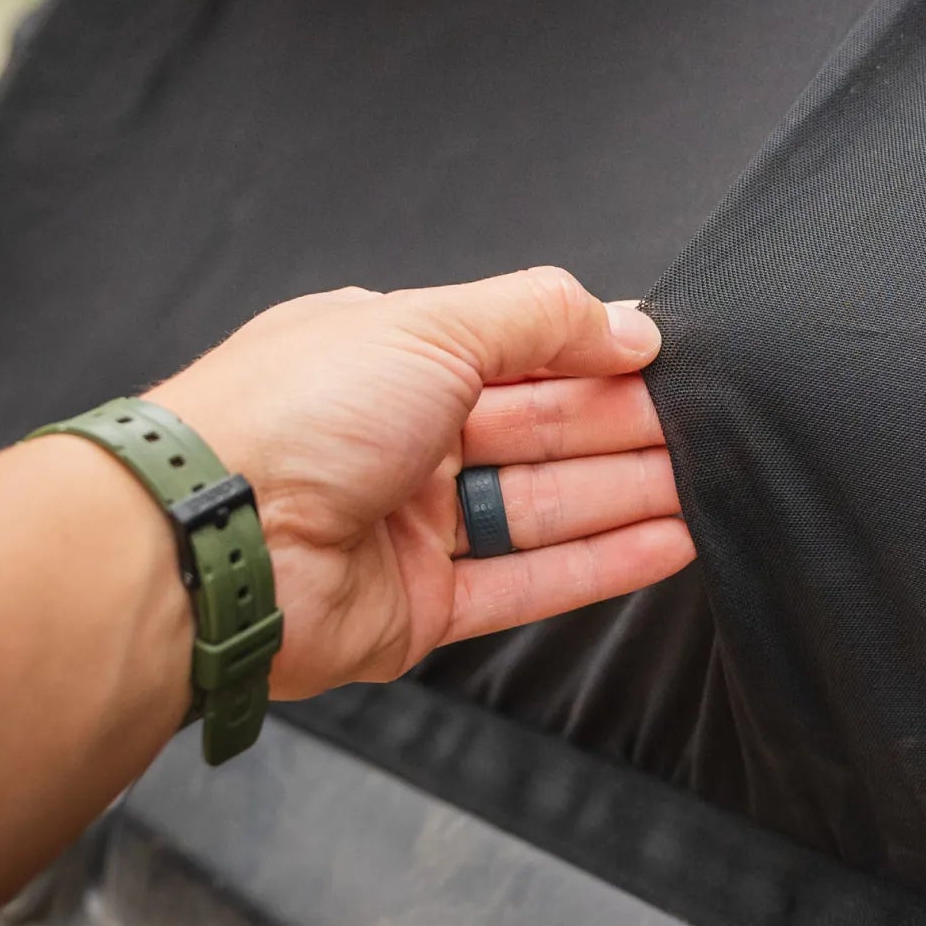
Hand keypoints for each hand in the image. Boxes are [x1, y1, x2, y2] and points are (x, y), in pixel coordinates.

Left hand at [152, 267, 693, 698]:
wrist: (213, 544)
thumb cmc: (293, 416)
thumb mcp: (430, 324)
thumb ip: (541, 317)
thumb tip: (628, 321)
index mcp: (390, 357)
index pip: (517, 352)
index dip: (593, 354)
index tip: (668, 357)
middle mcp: (400, 438)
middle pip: (539, 430)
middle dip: (624, 426)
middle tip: (711, 424)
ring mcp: (409, 526)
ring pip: (542, 507)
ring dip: (627, 494)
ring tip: (713, 484)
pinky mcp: (420, 608)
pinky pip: (526, 582)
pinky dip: (600, 564)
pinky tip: (668, 545)